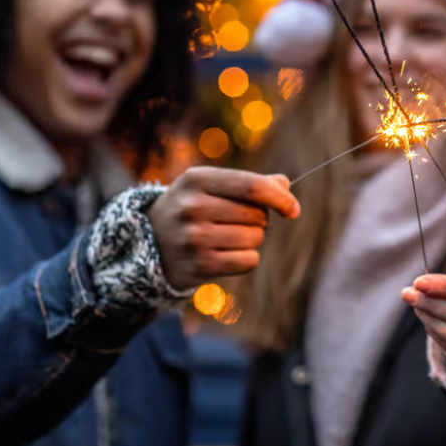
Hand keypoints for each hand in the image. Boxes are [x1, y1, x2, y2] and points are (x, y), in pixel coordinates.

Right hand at [148, 168, 299, 289]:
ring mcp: (193, 237)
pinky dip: (247, 259)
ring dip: (252, 240)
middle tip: (239, 221)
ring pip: (254, 239)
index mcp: (197, 179)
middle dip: (260, 219)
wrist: (151, 240)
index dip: (280, 198)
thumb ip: (251, 183)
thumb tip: (285, 184)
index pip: (252, 186)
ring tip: (229, 237)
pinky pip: (248, 261)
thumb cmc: (193, 207)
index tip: (293, 209)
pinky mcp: (198, 266)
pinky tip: (228, 254)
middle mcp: (192, 206)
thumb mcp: (212, 186)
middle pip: (257, 215)